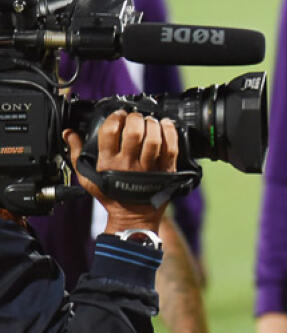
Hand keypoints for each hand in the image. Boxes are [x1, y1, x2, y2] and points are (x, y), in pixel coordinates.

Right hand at [65, 110, 178, 233]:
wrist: (133, 218)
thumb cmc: (111, 196)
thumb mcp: (88, 177)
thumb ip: (77, 153)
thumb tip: (69, 134)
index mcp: (107, 163)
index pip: (109, 132)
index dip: (115, 118)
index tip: (119, 115)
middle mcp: (128, 164)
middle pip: (133, 132)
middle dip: (135, 118)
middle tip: (136, 117)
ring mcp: (148, 168)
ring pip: (153, 139)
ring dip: (152, 124)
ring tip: (150, 121)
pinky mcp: (166, 171)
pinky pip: (170, 148)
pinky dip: (170, 133)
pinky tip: (166, 125)